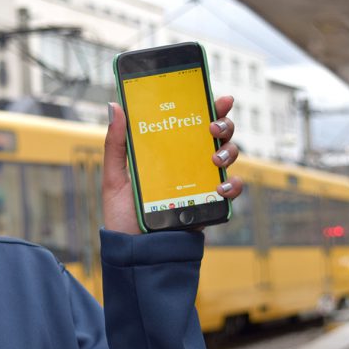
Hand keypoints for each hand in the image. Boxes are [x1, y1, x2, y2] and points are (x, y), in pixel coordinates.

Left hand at [102, 96, 244, 233]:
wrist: (135, 253)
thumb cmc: (124, 216)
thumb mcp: (114, 177)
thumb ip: (115, 144)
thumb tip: (115, 105)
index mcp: (167, 152)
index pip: (190, 122)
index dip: (207, 105)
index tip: (215, 96)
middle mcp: (188, 163)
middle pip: (215, 134)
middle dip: (223, 123)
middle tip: (212, 125)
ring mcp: (201, 182)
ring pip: (228, 155)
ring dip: (229, 150)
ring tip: (215, 157)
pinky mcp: (210, 204)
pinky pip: (232, 189)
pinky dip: (233, 184)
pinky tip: (221, 185)